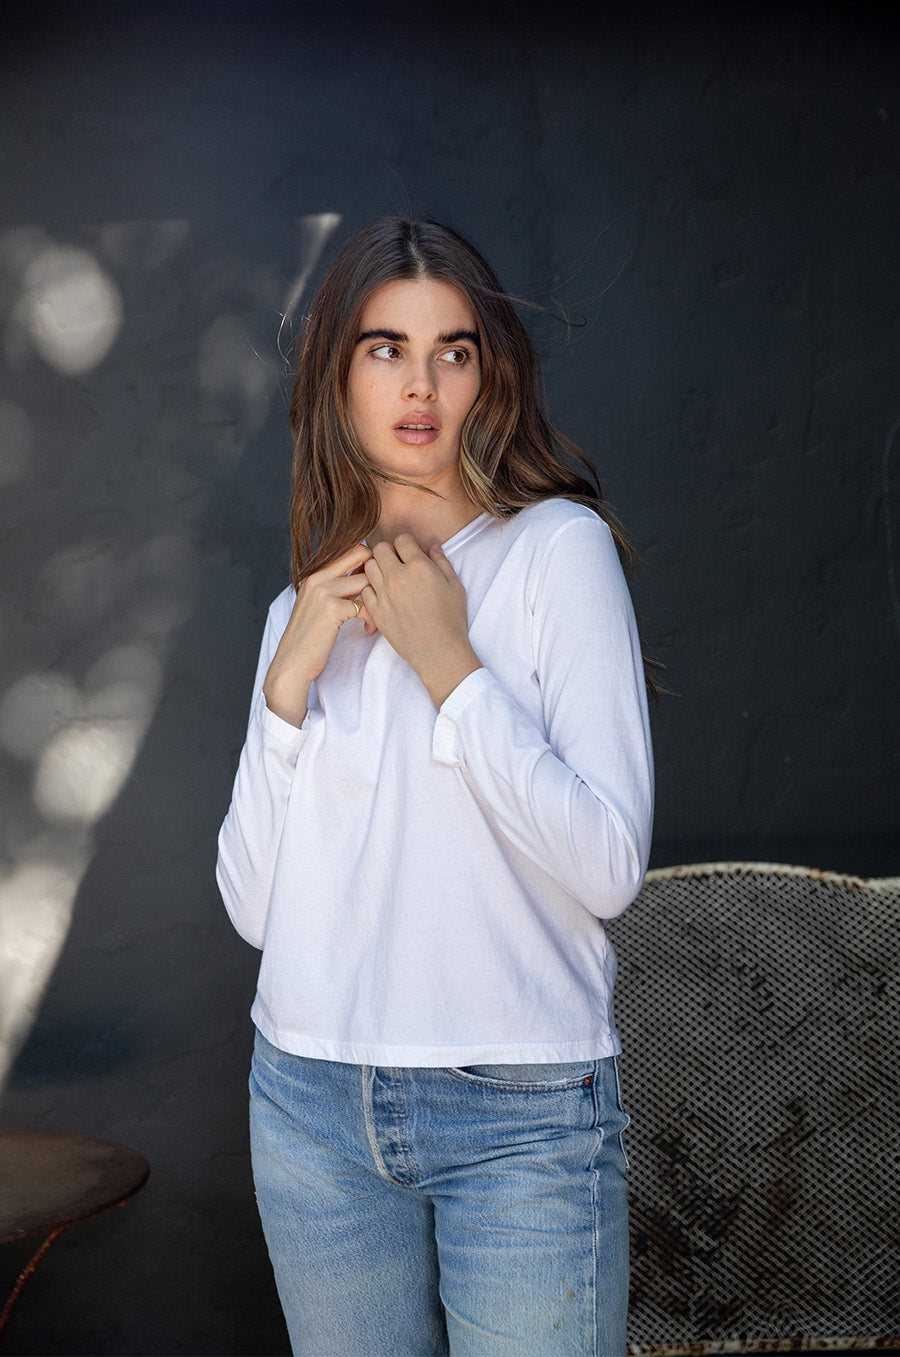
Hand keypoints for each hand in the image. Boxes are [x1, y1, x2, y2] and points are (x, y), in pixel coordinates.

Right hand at [263, 543, 372, 726]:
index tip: (378, 583)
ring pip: (367, 580)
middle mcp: (318, 575)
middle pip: (362, 554)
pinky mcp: (331, 608)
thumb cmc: (311, 635)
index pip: (353, 548)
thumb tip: (367, 574)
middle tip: (384, 595)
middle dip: (379, 572)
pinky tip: (368, 629)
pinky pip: (366, 605)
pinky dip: (373, 617)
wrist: (293, 661)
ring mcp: (324, 590)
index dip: (371, 562)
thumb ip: (337, 585)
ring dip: (379, 598)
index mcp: (316, 571)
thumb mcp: (320, 603)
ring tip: (378, 617)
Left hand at [360, 535, 481, 707]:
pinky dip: (372, 589)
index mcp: (420, 567)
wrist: (439, 653)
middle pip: (380, 549)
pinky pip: (365, 590)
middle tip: (397, 564)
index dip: (407, 545)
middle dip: (389, 552)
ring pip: (368, 567)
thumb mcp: (455, 587)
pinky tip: (384, 596)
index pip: (402, 539)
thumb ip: (442, 562)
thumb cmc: (451, 620)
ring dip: (378, 569)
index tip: (411, 554)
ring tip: (389, 579)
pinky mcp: (376, 612)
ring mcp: (384, 595)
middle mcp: (398, 577)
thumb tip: (432, 547)